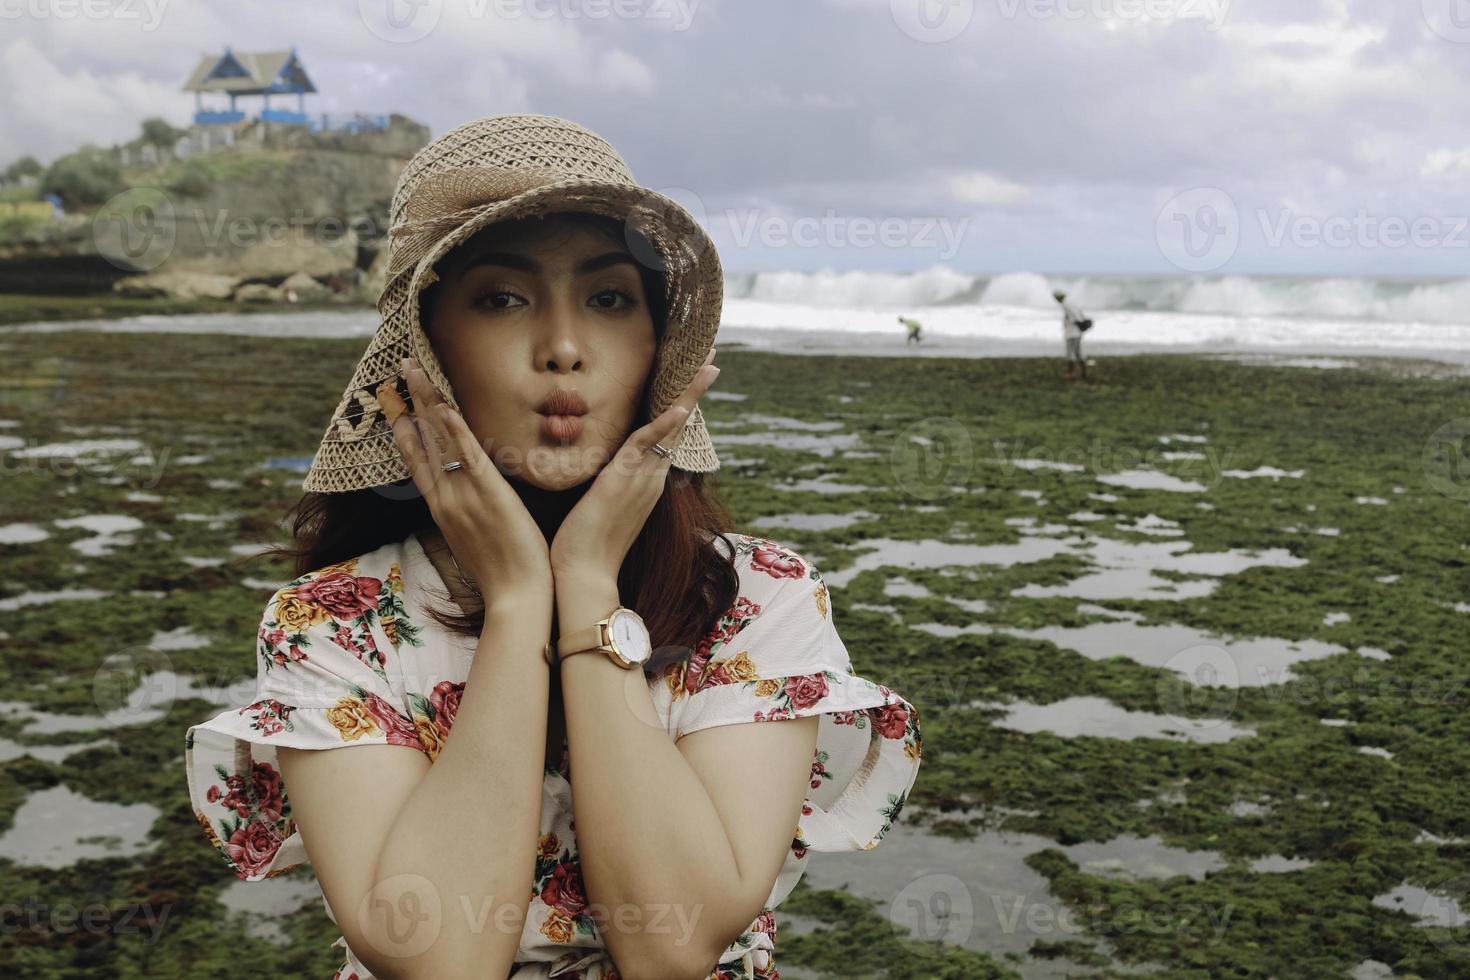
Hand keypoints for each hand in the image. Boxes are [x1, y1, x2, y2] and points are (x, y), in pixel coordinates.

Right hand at [378, 356, 552, 607]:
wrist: (516, 596)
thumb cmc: (502, 574)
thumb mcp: (473, 541)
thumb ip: (465, 515)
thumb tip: (465, 500)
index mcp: (441, 508)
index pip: (417, 459)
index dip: (405, 428)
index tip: (396, 403)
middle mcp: (445, 497)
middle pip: (421, 440)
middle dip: (410, 401)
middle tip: (401, 368)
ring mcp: (463, 495)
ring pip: (439, 439)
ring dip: (427, 400)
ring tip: (415, 369)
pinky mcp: (488, 494)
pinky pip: (468, 455)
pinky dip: (455, 429)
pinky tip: (444, 405)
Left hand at [549, 348, 720, 585]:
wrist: (584, 577)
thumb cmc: (585, 548)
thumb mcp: (601, 509)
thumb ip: (609, 488)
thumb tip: (604, 475)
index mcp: (646, 482)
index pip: (668, 436)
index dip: (680, 407)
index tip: (690, 382)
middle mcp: (651, 478)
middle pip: (679, 426)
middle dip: (694, 391)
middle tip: (712, 359)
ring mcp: (642, 479)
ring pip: (671, 428)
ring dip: (689, 395)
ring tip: (708, 365)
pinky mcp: (624, 481)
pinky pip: (646, 446)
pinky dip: (664, 426)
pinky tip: (679, 407)